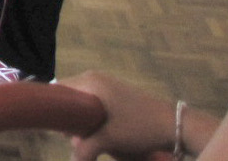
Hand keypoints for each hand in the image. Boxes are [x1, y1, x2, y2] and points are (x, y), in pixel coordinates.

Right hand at [60, 72, 174, 160]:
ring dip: (82, 122)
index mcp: (89, 81)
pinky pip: (94, 104)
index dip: (53, 109)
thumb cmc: (138, 128)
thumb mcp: (109, 140)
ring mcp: (108, 85)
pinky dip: (94, 119)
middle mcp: (95, 78)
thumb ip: (84, 149)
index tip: (57, 129)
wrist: (174, 126)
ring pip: (82, 102)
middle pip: (69, 97)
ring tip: (93, 139)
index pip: (57, 89)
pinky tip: (103, 134)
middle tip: (77, 139)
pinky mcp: (117, 94)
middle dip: (69, 120)